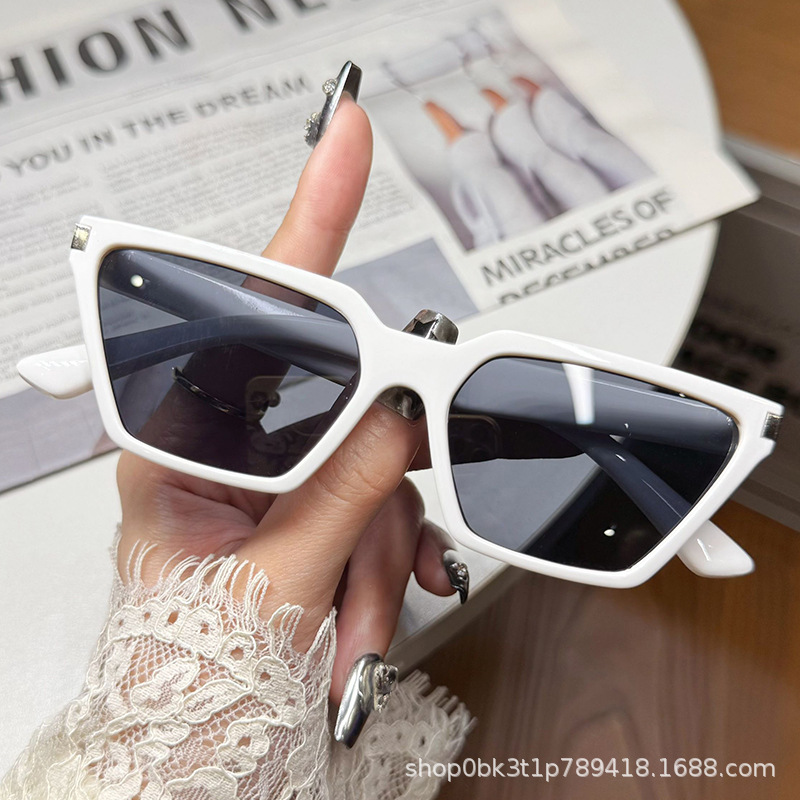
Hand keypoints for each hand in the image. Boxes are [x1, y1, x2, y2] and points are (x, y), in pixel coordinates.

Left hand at [115, 96, 456, 704]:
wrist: (199, 748)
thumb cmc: (195, 675)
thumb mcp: (275, 584)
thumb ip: (346, 490)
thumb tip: (401, 411)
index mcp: (184, 444)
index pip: (253, 309)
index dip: (310, 215)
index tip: (348, 138)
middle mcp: (230, 446)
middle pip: (345, 407)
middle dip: (381, 492)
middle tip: (382, 551)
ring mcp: (277, 475)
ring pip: (376, 468)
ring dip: (386, 549)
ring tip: (359, 622)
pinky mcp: (312, 506)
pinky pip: (382, 505)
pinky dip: (392, 559)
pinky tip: (374, 607)